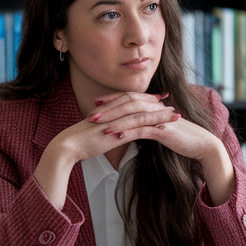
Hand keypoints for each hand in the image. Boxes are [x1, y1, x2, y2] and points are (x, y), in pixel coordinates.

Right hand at [49, 91, 178, 164]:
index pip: (130, 101)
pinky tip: (165, 129)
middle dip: (156, 103)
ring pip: (144, 114)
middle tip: (171, 101)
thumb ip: (107, 130)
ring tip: (176, 115)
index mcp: (109, 111)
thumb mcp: (96, 133)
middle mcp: (115, 113)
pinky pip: (139, 127)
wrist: (68, 145)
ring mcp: (117, 121)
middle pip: (140, 104)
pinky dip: (154, 126)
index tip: (157, 99)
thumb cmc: (79, 142)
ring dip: (161, 115)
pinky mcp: (118, 132)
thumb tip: (115, 133)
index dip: (145, 100)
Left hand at [91, 91, 226, 163]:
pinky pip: (142, 129)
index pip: (129, 97)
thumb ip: (148, 123)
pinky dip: (127, 132)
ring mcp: (160, 118)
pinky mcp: (164, 131)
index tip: (96, 103)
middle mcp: (156, 107)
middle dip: (108, 109)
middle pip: (127, 103)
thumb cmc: (181, 137)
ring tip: (98, 125)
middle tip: (90, 115)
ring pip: (132, 115)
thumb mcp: (161, 128)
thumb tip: (134, 127)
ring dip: (114, 120)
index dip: (112, 99)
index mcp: (154, 105)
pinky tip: (115, 136)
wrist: (202, 144)